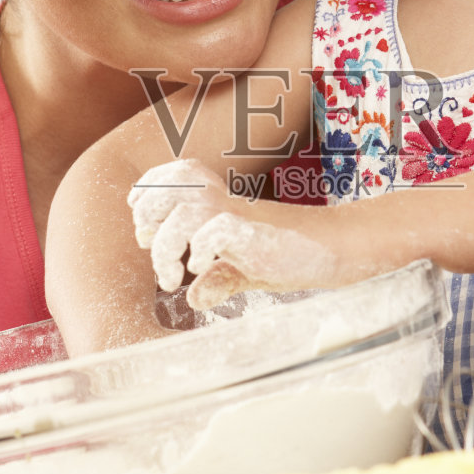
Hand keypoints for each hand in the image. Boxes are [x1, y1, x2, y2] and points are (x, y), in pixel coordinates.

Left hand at [128, 160, 336, 309]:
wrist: (331, 249)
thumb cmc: (288, 255)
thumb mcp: (244, 270)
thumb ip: (217, 277)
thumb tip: (194, 298)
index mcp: (216, 197)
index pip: (169, 176)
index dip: (147, 192)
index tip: (143, 225)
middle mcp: (222, 199)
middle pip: (168, 187)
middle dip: (148, 219)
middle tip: (156, 256)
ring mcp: (237, 214)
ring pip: (182, 212)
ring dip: (165, 247)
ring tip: (170, 278)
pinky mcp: (254, 233)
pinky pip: (215, 229)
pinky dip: (200, 250)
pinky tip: (198, 271)